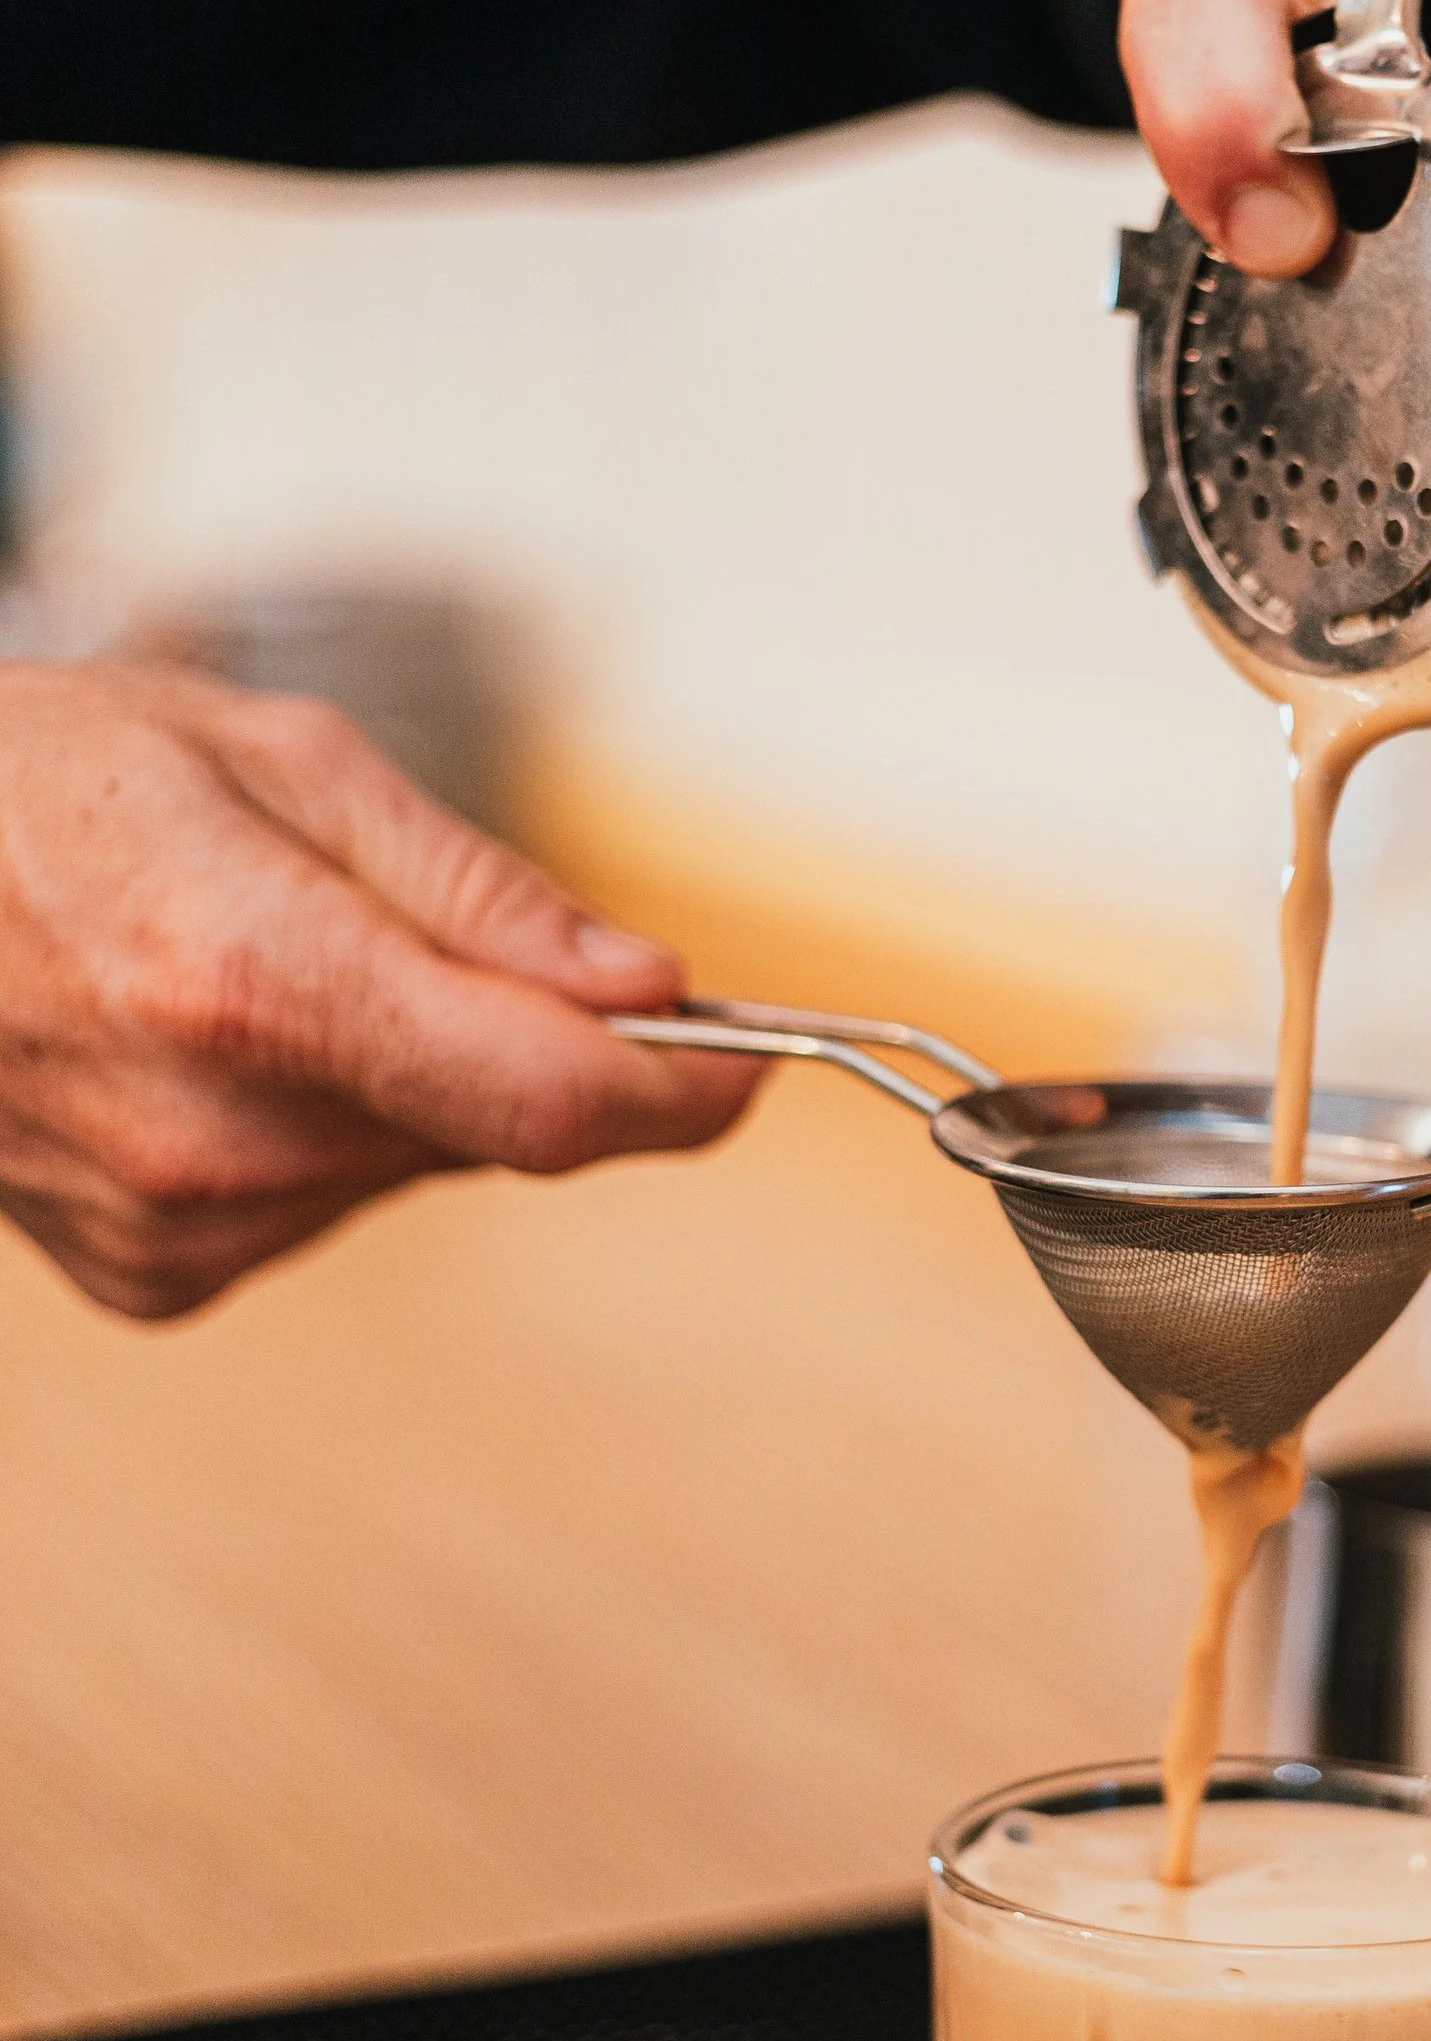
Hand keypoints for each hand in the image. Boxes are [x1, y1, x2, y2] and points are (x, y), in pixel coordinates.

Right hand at [0, 659, 757, 1318]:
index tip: (750, 1057)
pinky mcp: (155, 1279)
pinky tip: (202, 1043)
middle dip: (521, 1041)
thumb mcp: (272, 761)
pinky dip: (314, 1126)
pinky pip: (323, 1205)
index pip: (548, 1098)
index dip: (683, 1089)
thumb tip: (648, 987)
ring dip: (404, 1076)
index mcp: (251, 978)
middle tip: (425, 932)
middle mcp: (216, 1133)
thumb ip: (475, 891)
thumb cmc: (38, 785)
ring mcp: (178, 1224)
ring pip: (416, 1163)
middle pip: (497, 1128)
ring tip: (258, 964)